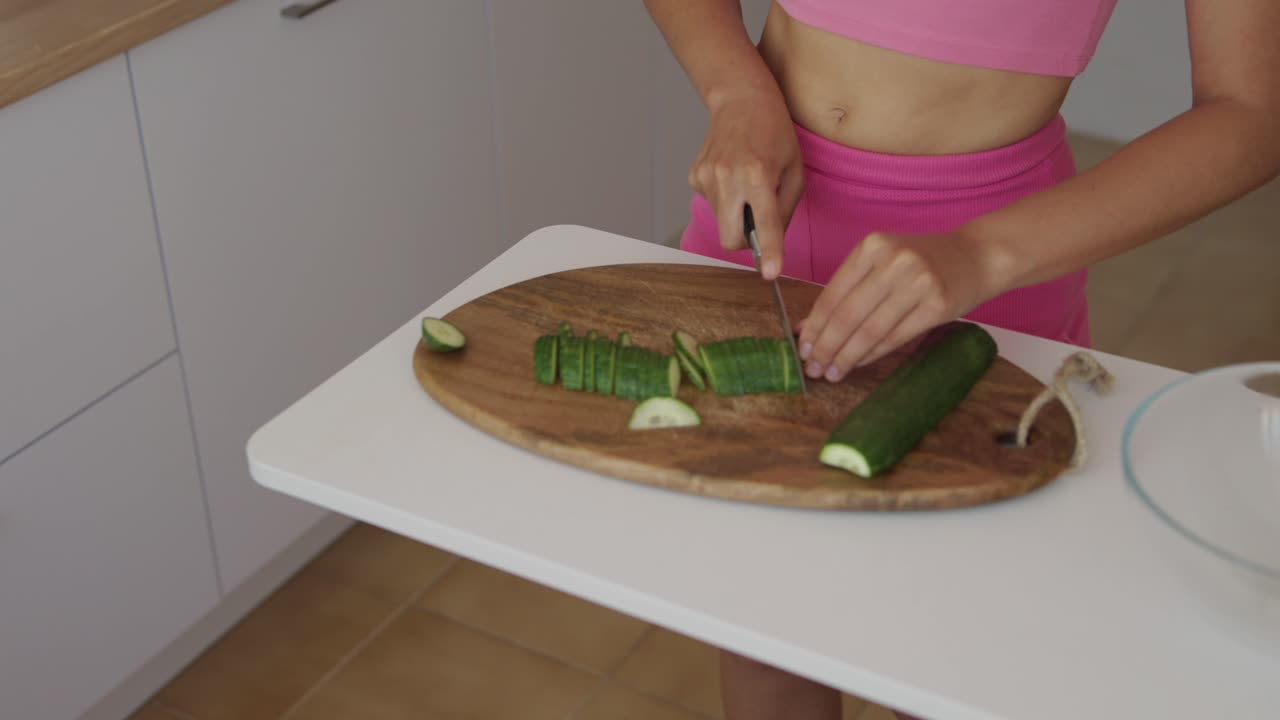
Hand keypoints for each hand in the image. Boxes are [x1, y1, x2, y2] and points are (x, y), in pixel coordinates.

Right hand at [689, 91, 803, 279]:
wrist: (740, 99)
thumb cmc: (773, 132)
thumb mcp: (794, 169)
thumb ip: (785, 208)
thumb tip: (768, 239)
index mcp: (758, 174)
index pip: (764, 223)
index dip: (768, 251)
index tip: (769, 273)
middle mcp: (728, 177)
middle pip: (730, 237)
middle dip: (744, 240)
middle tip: (757, 220)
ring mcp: (706, 177)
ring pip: (721, 221)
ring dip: (735, 213)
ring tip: (746, 182)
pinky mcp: (694, 176)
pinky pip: (712, 204)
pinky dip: (724, 198)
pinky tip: (731, 174)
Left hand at [797, 230, 996, 380]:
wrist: (978, 255)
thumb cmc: (923, 260)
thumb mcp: (882, 261)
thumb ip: (848, 289)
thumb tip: (807, 327)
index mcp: (873, 246)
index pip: (833, 293)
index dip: (814, 325)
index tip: (801, 347)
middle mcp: (894, 261)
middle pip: (848, 315)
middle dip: (825, 346)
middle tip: (812, 368)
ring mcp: (918, 283)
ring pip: (870, 331)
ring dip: (846, 357)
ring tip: (831, 373)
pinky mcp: (937, 306)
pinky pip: (895, 338)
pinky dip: (871, 355)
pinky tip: (857, 364)